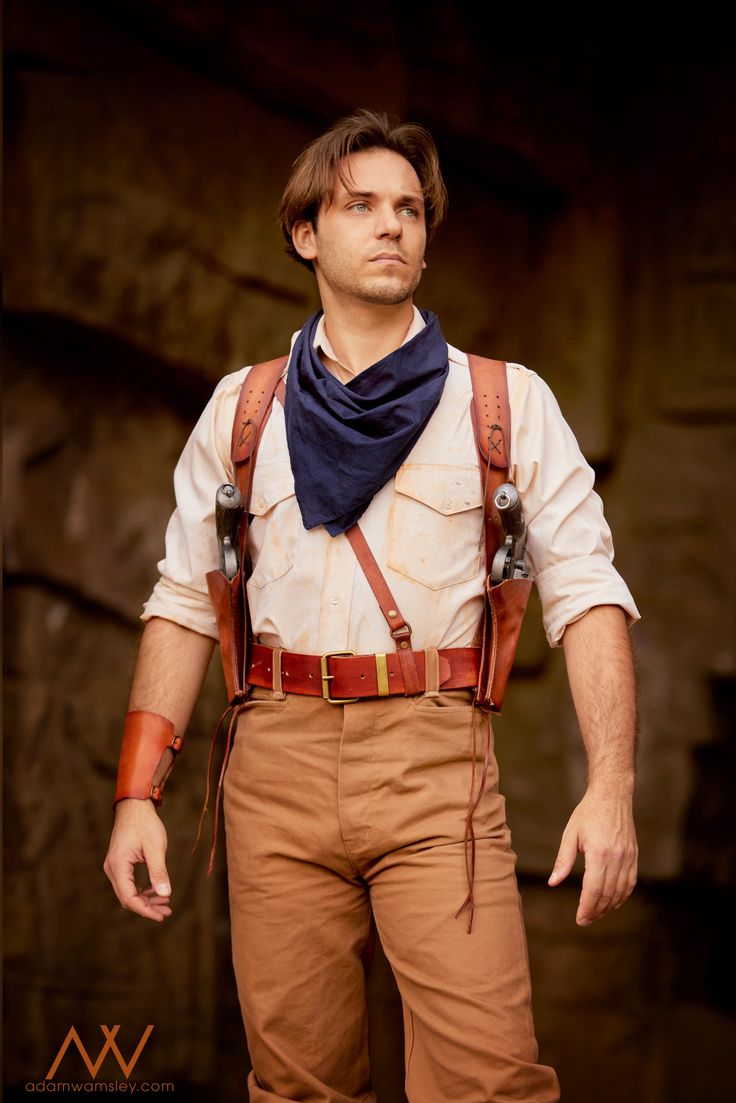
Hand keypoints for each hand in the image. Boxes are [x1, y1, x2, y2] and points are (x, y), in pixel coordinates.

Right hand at [104, 798, 172, 921]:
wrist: (135, 806)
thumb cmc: (145, 824)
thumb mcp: (156, 848)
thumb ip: (159, 872)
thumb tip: (166, 895)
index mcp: (118, 866)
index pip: (129, 897)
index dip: (145, 910)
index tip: (161, 916)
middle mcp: (112, 868)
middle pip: (127, 898)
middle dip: (147, 907)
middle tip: (166, 912)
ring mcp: (114, 866)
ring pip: (127, 892)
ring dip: (145, 899)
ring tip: (165, 904)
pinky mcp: (119, 863)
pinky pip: (128, 883)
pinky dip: (141, 890)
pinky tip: (156, 891)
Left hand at [547, 786, 637, 925]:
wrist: (612, 796)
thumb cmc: (587, 813)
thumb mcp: (570, 835)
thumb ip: (563, 861)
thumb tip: (553, 883)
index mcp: (599, 852)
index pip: (594, 889)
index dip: (587, 907)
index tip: (580, 919)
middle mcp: (616, 857)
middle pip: (607, 894)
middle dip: (596, 911)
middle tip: (585, 921)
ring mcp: (628, 857)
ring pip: (620, 891)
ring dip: (608, 906)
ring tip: (596, 914)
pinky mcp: (634, 856)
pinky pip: (630, 883)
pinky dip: (622, 896)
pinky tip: (613, 902)